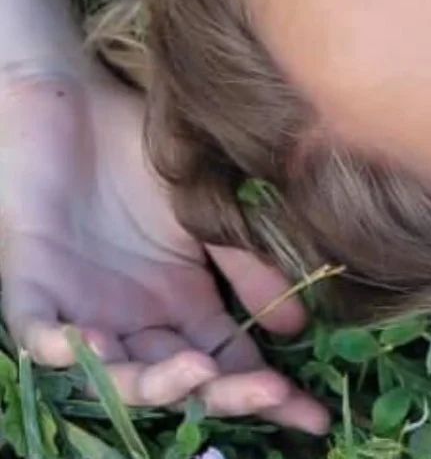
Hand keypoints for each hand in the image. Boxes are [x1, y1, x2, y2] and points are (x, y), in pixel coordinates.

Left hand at [0, 64, 328, 433]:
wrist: (73, 103)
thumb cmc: (139, 156)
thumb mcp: (209, 213)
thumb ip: (247, 266)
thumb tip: (299, 328)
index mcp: (179, 304)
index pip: (226, 363)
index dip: (265, 394)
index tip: (312, 414)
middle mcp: (134, 321)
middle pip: (178, 380)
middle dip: (223, 394)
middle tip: (268, 391)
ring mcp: (83, 308)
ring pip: (113, 373)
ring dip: (154, 382)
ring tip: (196, 370)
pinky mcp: (31, 282)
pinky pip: (35, 330)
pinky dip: (59, 345)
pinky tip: (91, 343)